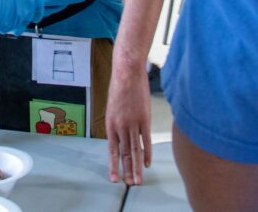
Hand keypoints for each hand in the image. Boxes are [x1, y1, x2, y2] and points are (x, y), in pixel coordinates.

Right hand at [0, 0, 46, 34]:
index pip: (39, 2)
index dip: (37, 9)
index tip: (36, 14)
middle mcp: (28, 4)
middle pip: (32, 15)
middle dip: (26, 18)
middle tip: (19, 18)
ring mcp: (22, 16)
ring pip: (22, 24)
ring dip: (16, 24)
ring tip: (5, 20)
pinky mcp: (13, 26)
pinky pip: (11, 29)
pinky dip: (6, 27)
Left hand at [106, 64, 152, 184]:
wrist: (127, 73)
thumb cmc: (119, 87)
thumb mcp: (112, 107)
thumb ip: (116, 123)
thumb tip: (120, 135)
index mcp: (110, 125)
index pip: (112, 150)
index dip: (114, 165)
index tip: (115, 178)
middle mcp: (120, 127)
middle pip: (125, 153)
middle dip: (127, 170)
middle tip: (130, 184)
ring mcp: (132, 123)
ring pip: (135, 150)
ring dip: (137, 167)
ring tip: (138, 180)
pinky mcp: (144, 119)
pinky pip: (146, 140)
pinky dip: (147, 152)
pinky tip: (147, 163)